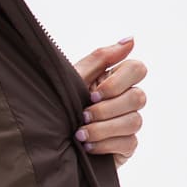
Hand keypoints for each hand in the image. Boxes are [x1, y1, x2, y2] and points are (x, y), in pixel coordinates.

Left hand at [71, 37, 146, 167]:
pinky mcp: (126, 145)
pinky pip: (128, 142)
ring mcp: (129, 122)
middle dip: (106, 109)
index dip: (116, 83)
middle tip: (83, 115)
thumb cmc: (61, 104)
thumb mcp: (75, 79)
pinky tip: (87, 146)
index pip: (137, 69)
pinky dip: (104, 145)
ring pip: (134, 121)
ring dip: (103, 128)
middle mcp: (127, 99)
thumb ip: (100, 58)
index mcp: (116, 79)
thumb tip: (131, 39)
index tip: (92, 95)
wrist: (48, 139)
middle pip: (138, 97)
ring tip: (80, 134)